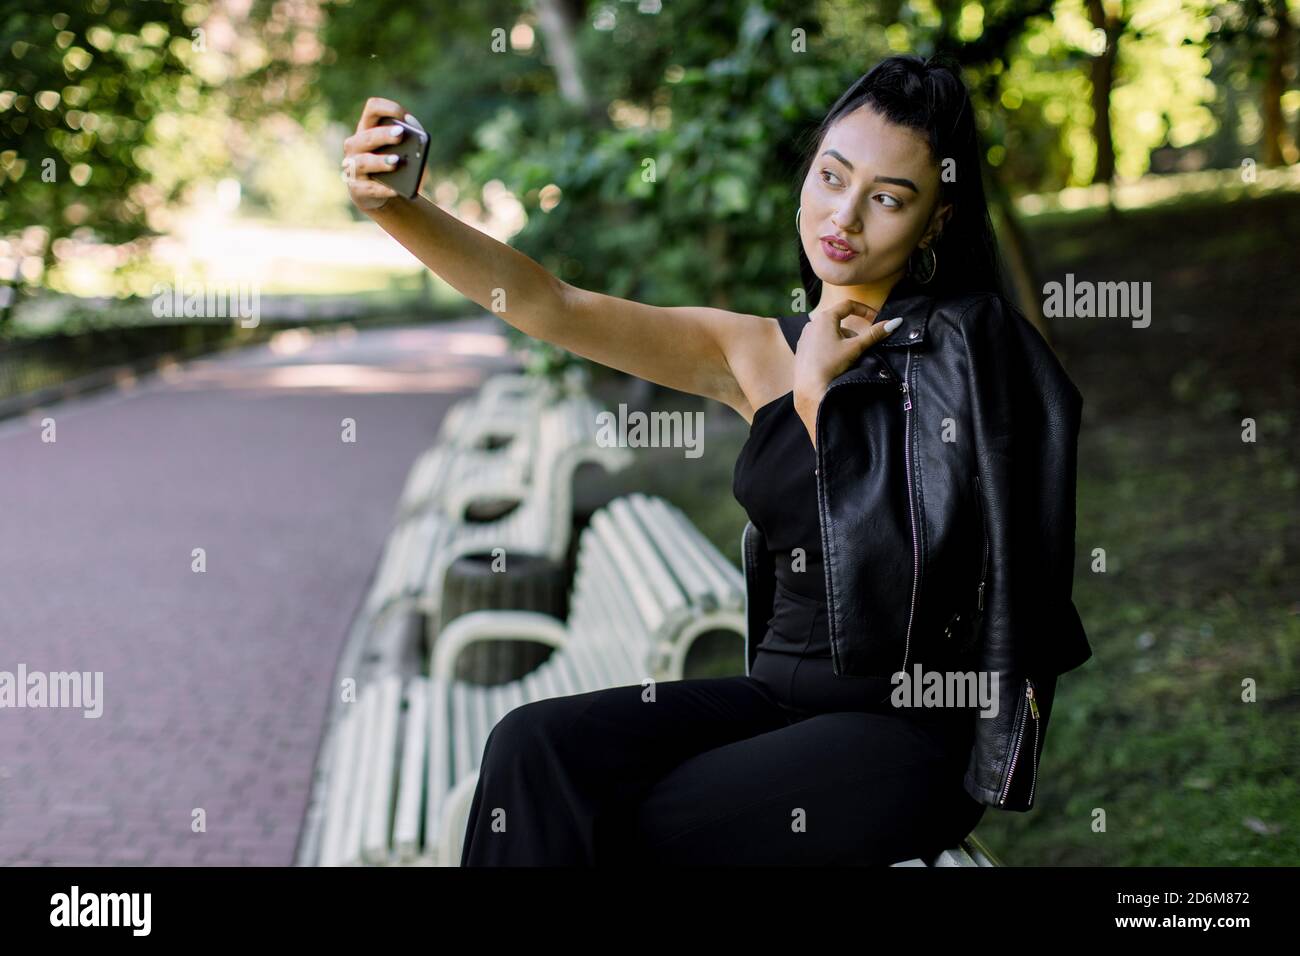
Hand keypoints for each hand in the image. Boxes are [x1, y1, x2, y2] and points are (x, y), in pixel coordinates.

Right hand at [342, 96, 409, 212]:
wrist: (388, 196)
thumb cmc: (399, 169)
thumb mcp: (409, 155)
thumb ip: (414, 147)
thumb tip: (417, 149)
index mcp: (368, 129)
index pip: (372, 108)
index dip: (387, 108)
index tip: (404, 117)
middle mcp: (356, 146)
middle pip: (366, 136)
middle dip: (383, 134)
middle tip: (400, 133)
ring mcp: (352, 168)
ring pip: (362, 162)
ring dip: (379, 161)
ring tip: (396, 161)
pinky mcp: (357, 190)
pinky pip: (368, 189)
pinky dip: (382, 189)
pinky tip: (396, 190)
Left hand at [792, 299, 901, 448]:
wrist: (809, 387)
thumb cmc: (831, 364)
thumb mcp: (855, 347)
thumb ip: (874, 334)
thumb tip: (895, 322)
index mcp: (825, 318)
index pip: (848, 305)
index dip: (864, 310)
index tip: (875, 318)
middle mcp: (812, 323)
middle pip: (839, 321)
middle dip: (853, 332)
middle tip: (861, 346)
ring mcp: (805, 336)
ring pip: (830, 333)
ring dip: (842, 341)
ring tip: (847, 358)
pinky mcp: (802, 348)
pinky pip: (820, 342)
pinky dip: (830, 347)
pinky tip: (833, 361)